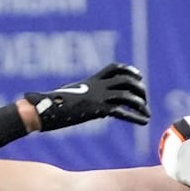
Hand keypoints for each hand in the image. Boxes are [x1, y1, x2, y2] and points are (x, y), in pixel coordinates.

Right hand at [24, 62, 150, 130]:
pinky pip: (122, 112)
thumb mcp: (63, 96)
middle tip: (144, 99)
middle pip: (126, 80)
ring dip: (140, 103)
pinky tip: (143, 122)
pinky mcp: (98, 109)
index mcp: (90, 81)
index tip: (139, 76)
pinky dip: (135, 116)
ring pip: (127, 95)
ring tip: (146, 113)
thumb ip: (74, 97)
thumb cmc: (47, 104)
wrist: (43, 109)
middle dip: (139, 88)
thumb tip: (64, 102)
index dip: (129, 70)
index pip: (114, 68)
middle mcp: (97, 86)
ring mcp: (98, 97)